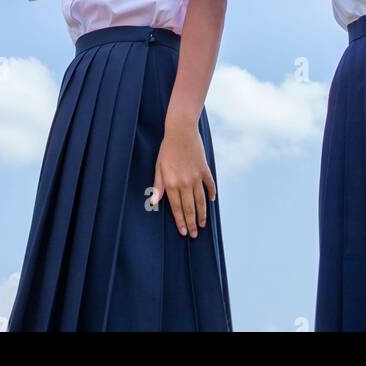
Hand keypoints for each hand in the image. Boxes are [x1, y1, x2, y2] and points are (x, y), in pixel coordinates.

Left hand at [152, 122, 214, 237]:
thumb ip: (158, 185)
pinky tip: (212, 201)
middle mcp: (185, 183)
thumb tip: (154, 202)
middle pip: (190, 207)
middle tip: (195, 234)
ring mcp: (196, 177)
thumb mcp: (158, 166)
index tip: (184, 232)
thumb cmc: (167, 148)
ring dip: (202, 214)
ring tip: (203, 224)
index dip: (180, 221)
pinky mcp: (204, 169)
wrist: (181, 131)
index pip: (177, 207)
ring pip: (201, 200)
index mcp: (171, 183)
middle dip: (192, 223)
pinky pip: (209, 185)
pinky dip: (211, 193)